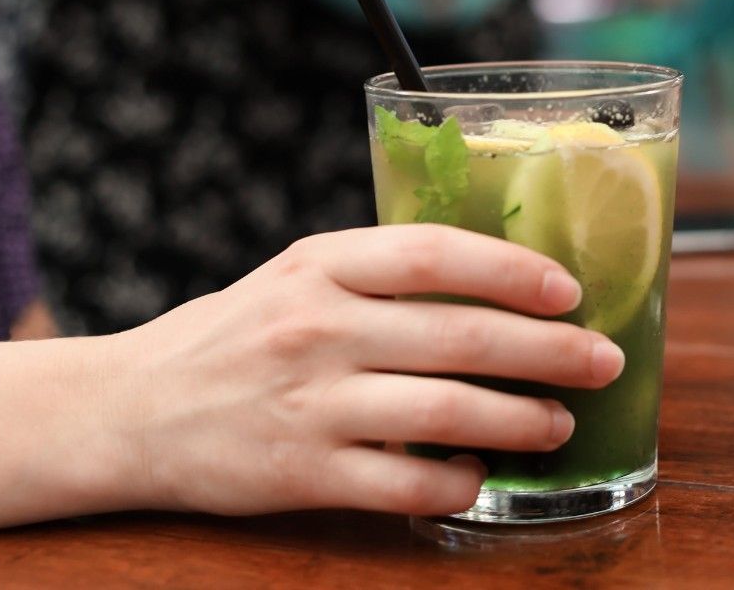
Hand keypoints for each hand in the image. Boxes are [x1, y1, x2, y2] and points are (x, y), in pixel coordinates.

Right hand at [106, 225, 624, 517]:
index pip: (436, 254)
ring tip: (562, 421)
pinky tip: (480, 475)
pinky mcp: (298, 472)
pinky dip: (456, 480)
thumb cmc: (238, 334)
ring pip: (443, 411)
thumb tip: (503, 277)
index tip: (571, 290)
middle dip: (549, 351)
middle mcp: (316, 327)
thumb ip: (383, 272)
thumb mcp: (299, 275)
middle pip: (460, 336)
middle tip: (603, 360)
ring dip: (519, 418)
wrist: (130, 407)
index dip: (513, 270)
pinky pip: (402, 481)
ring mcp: (307, 402)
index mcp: (322, 264)